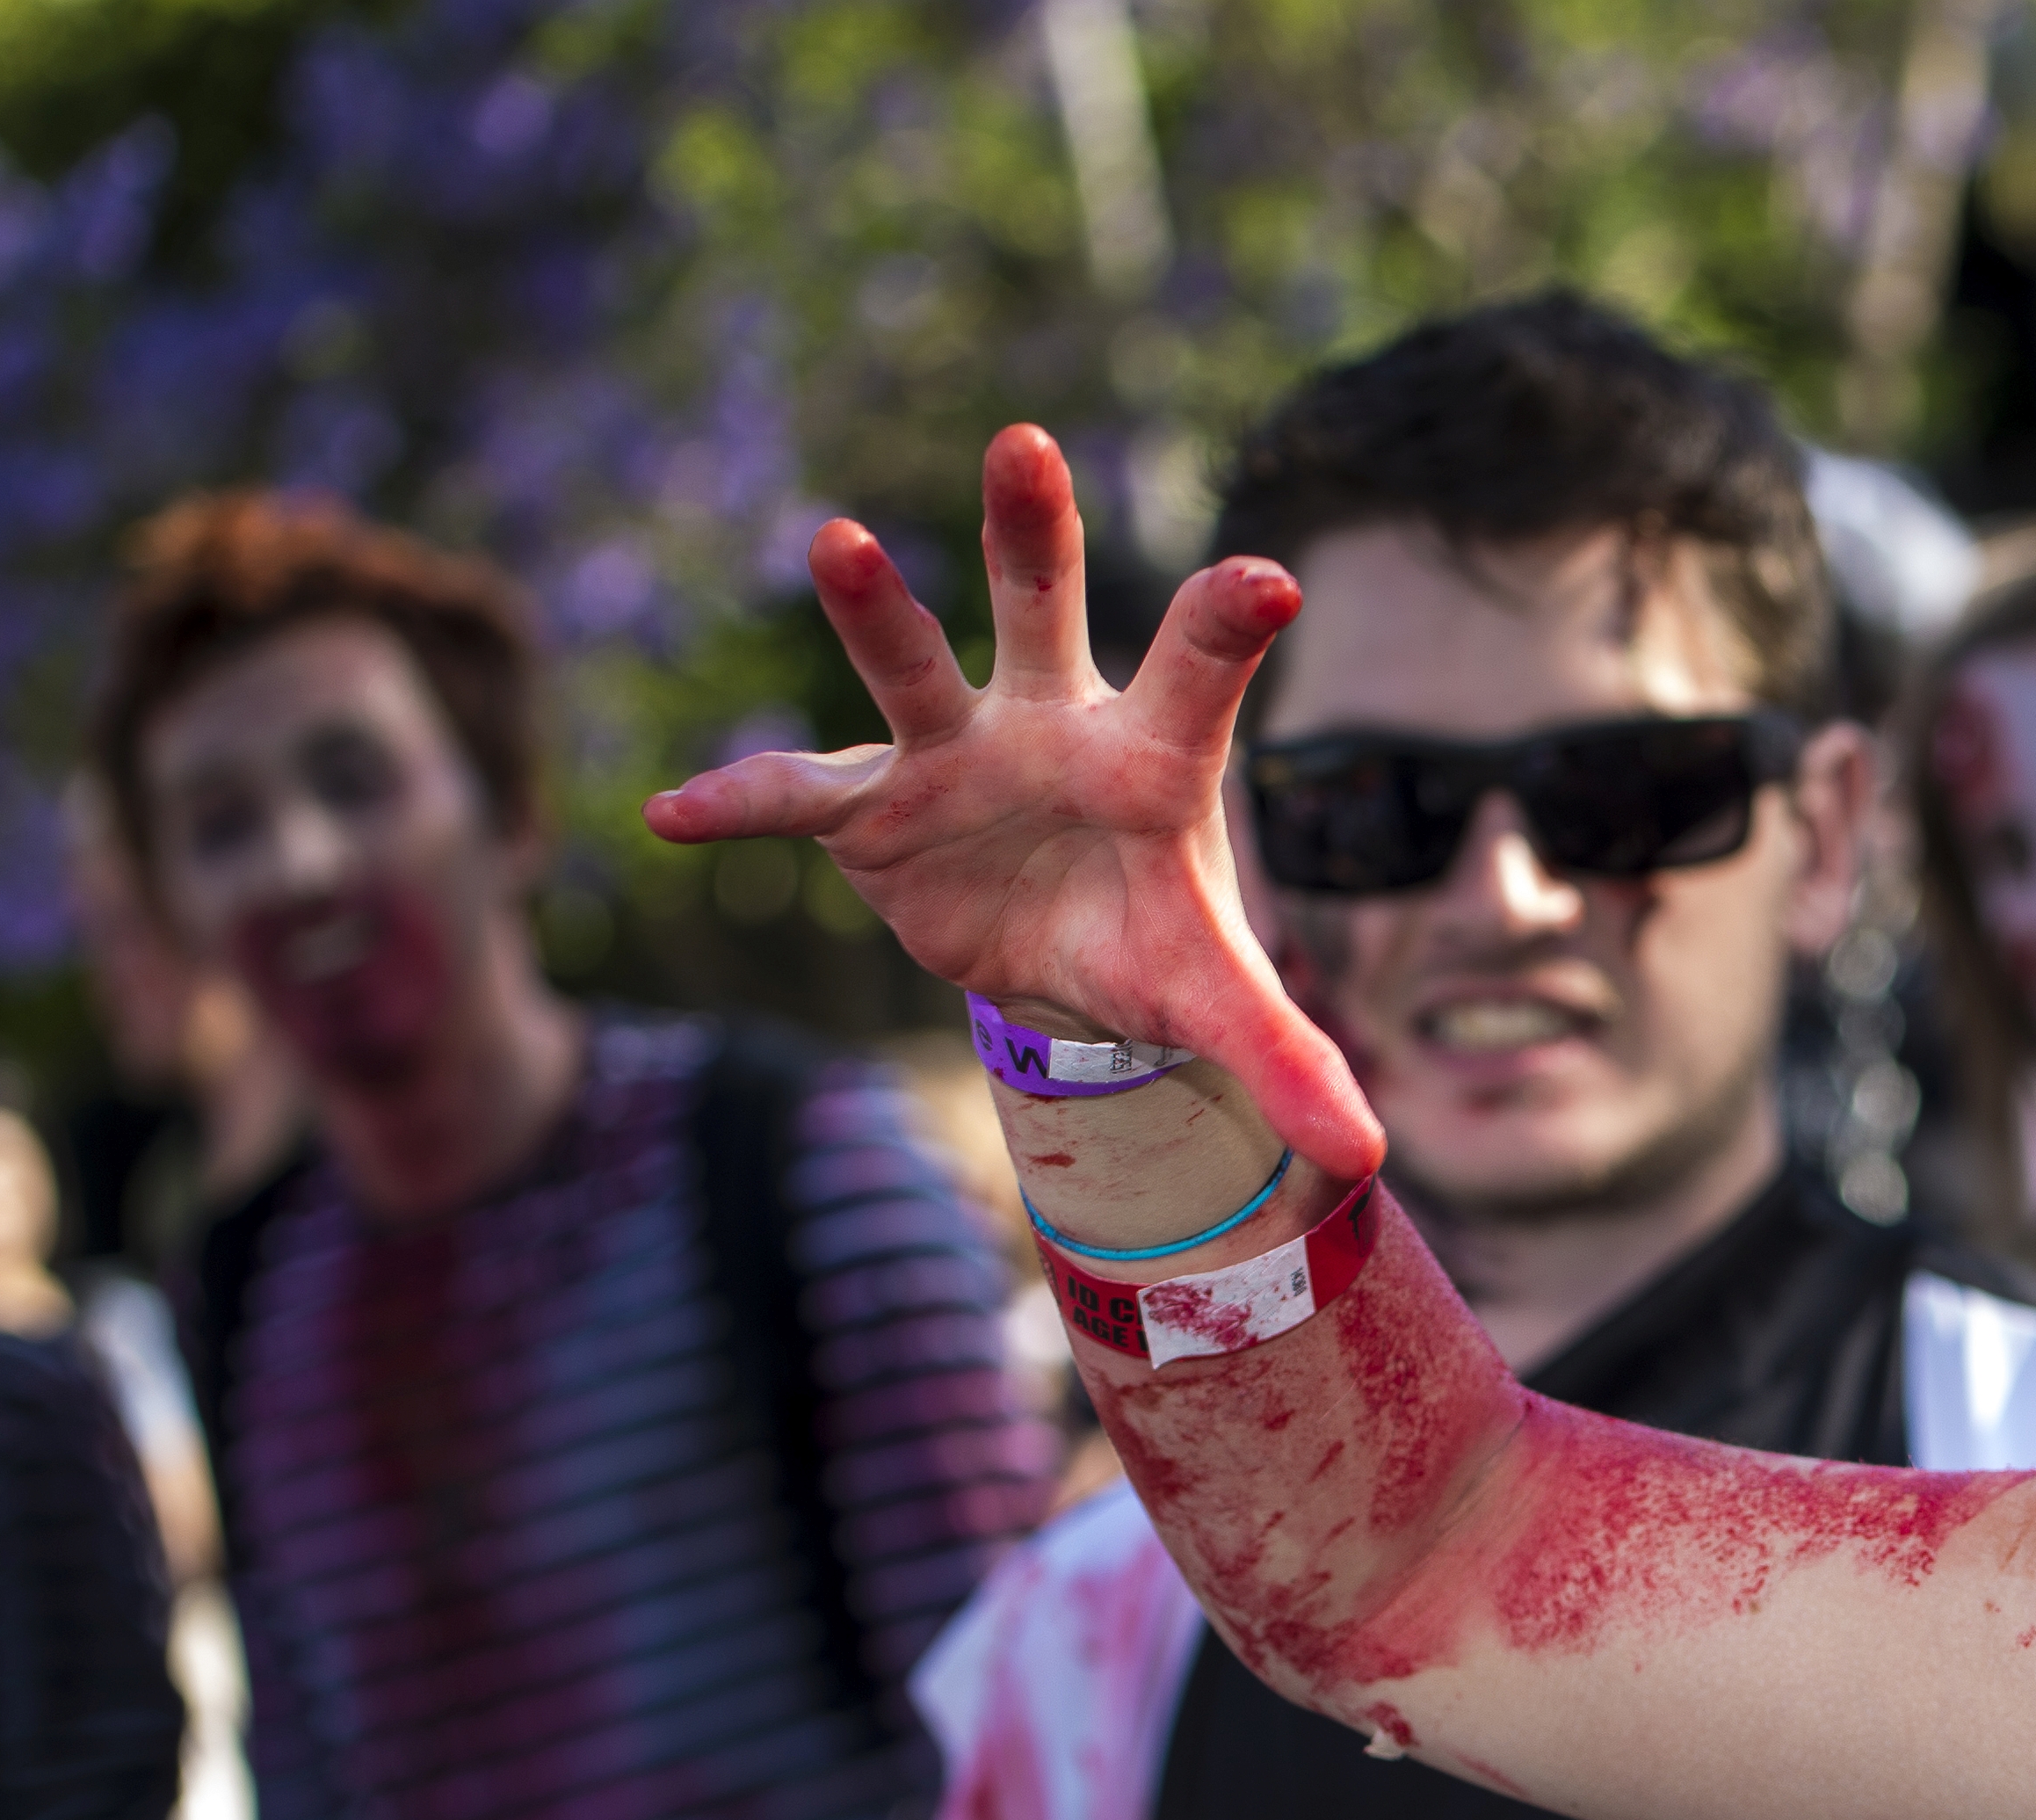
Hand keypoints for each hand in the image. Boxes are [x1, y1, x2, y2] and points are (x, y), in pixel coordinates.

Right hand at [643, 424, 1381, 1181]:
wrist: (1055, 953)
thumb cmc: (1148, 939)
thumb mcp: (1213, 1001)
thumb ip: (1285, 1058)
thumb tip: (1365, 1159)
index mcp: (1152, 752)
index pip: (1203, 673)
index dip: (1230, 623)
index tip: (1272, 575)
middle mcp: (1051, 720)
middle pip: (1045, 606)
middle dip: (1033, 529)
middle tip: (1027, 444)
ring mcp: (953, 750)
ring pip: (916, 667)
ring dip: (876, 611)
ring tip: (836, 539)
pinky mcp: (872, 805)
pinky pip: (798, 795)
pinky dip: (739, 805)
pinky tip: (670, 816)